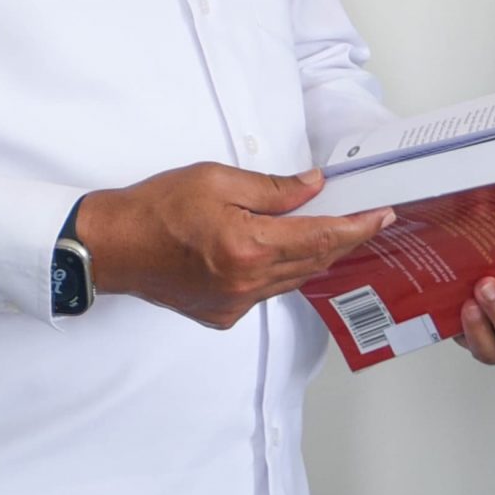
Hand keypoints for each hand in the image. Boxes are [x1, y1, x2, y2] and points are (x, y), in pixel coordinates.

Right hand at [71, 164, 393, 331]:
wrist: (112, 247)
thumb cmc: (155, 209)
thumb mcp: (214, 180)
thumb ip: (270, 188)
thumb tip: (312, 187)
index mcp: (249, 246)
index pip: (322, 236)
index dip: (358, 226)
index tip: (382, 215)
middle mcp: (248, 282)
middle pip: (314, 261)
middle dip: (342, 238)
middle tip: (361, 217)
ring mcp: (236, 303)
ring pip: (293, 279)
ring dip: (312, 255)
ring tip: (319, 229)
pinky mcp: (223, 314)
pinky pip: (266, 292)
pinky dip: (278, 272)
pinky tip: (271, 252)